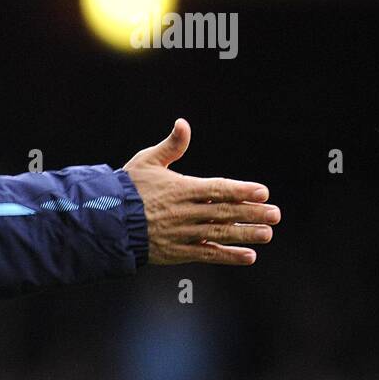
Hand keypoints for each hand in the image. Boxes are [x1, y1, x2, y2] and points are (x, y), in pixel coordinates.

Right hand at [123, 118, 280, 264]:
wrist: (103, 221)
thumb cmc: (125, 189)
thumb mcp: (146, 162)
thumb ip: (170, 146)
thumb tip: (183, 124)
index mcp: (180, 189)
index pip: (218, 189)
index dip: (241, 190)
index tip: (262, 191)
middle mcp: (184, 212)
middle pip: (224, 212)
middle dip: (252, 213)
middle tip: (275, 214)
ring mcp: (181, 233)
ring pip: (219, 234)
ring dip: (245, 234)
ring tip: (267, 234)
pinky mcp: (176, 251)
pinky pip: (206, 254)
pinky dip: (228, 256)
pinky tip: (247, 256)